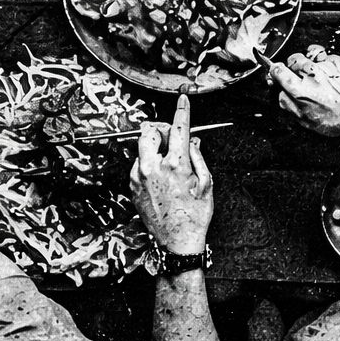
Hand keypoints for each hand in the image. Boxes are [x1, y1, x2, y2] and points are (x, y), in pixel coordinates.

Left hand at [130, 94, 214, 252]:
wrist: (177, 241)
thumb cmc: (194, 215)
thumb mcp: (206, 184)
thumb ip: (198, 157)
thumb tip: (192, 141)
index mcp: (176, 165)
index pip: (178, 128)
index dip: (182, 110)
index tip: (183, 99)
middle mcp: (154, 167)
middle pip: (150, 132)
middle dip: (161, 130)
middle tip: (172, 138)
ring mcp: (140, 177)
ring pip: (141, 147)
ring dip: (154, 147)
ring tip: (168, 162)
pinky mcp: (133, 186)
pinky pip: (139, 164)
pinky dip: (148, 163)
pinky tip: (161, 178)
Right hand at [258, 45, 339, 138]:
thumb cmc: (339, 120)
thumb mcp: (306, 120)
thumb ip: (289, 105)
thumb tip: (281, 93)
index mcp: (300, 90)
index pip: (277, 70)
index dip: (275, 71)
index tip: (276, 72)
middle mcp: (311, 74)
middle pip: (292, 60)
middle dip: (293, 67)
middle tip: (301, 78)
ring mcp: (325, 65)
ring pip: (309, 55)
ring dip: (309, 62)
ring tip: (317, 75)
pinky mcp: (338, 60)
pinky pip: (326, 57)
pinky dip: (326, 63)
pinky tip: (332, 75)